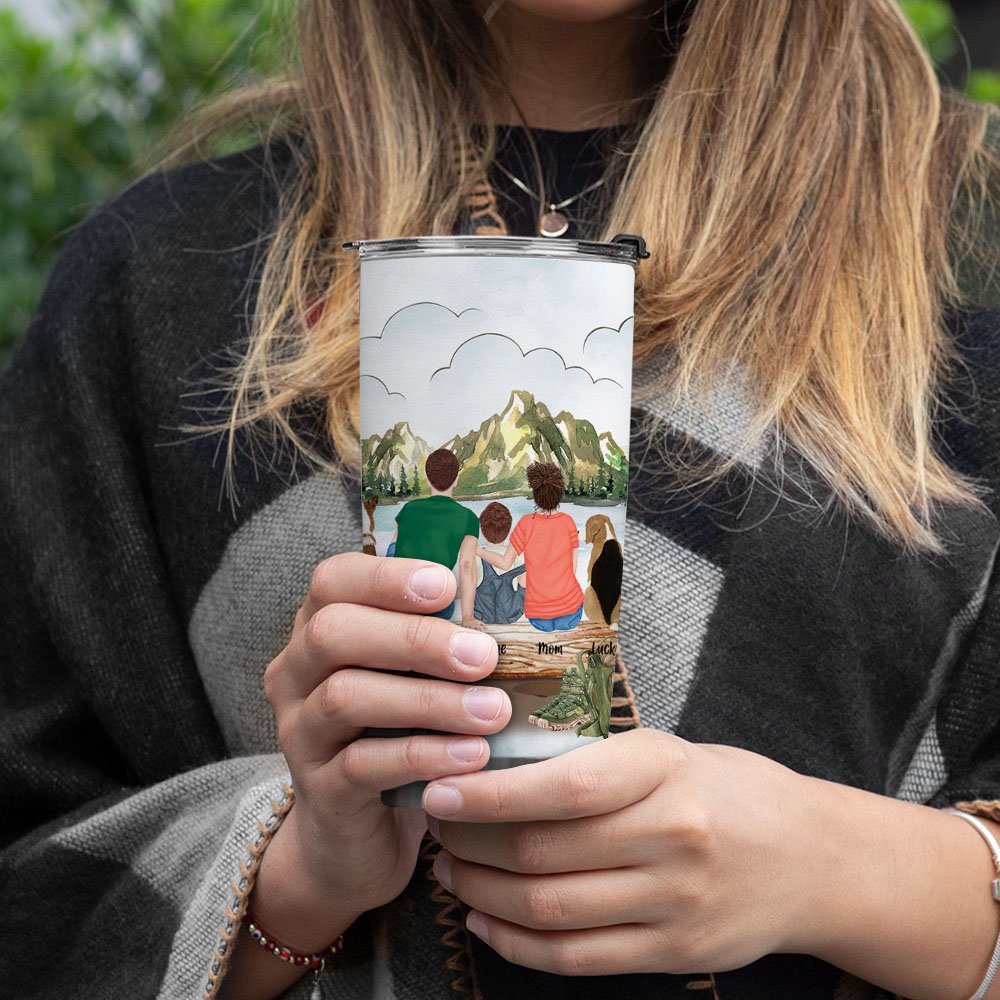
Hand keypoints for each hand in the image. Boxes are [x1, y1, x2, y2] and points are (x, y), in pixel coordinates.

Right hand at [261, 552, 511, 927]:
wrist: (355, 838)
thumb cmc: (397, 734)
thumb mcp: (412, 679)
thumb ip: (440, 642)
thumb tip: (515, 614)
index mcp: (318, 630)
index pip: (333, 580)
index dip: (386, 578)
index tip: (447, 587)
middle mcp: (296, 674)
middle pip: (333, 633)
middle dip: (414, 639)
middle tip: (483, 657)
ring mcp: (300, 733)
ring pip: (345, 698)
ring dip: (428, 701)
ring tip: (493, 712)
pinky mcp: (320, 791)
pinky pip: (362, 765)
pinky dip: (423, 756)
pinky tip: (472, 756)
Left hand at [423, 728, 822, 976]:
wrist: (813, 860)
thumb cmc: (727, 790)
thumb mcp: (669, 753)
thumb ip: (596, 764)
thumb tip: (499, 771)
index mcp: (665, 771)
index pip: (561, 787)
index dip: (488, 795)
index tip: (438, 791)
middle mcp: (672, 837)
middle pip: (542, 851)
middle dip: (470, 842)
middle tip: (436, 828)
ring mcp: (675, 903)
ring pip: (549, 908)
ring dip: (483, 893)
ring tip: (451, 871)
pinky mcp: (674, 954)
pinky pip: (576, 957)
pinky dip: (516, 943)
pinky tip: (486, 919)